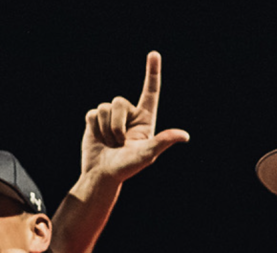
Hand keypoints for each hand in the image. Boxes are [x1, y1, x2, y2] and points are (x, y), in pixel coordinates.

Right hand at [81, 52, 190, 183]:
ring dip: (105, 129)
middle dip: (117, 124)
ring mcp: (111, 117)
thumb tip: (184, 136)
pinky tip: (98, 139)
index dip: (152, 73)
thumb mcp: (147, 155)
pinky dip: (94, 128)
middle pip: (119, 101)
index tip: (154, 54)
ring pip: (104, 107)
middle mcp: (129, 115)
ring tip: (109, 143)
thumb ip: (163, 141)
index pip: (150, 92)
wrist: (102, 175)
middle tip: (119, 143)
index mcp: (145, 120)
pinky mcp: (94, 120)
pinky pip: (92, 113)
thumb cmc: (126, 168)